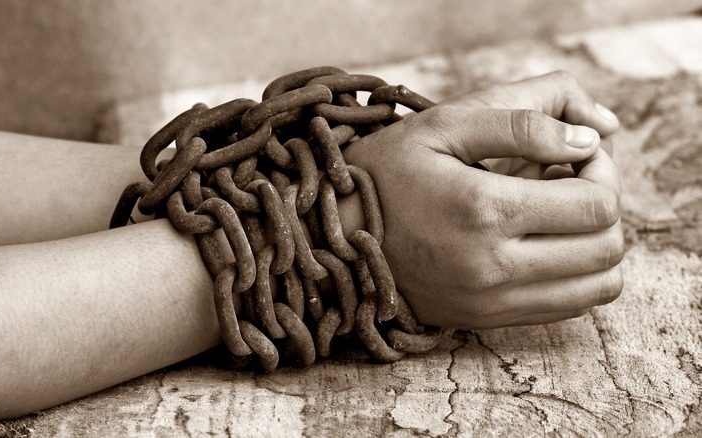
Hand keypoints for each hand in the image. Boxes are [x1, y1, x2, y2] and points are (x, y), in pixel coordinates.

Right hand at [341, 72, 623, 328]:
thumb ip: (522, 122)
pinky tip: (540, 242)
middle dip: (604, 205)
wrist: (331, 239)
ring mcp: (491, 301)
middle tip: (570, 179)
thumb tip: (591, 136)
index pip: (597, 205)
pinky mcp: (485, 319)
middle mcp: (493, 266)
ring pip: (598, 285)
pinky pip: (567, 307)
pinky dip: (575, 274)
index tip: (575, 152)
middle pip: (606, 247)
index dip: (602, 170)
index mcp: (484, 210)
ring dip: (595, 244)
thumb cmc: (383, 175)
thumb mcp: (443, 125)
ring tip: (557, 214)